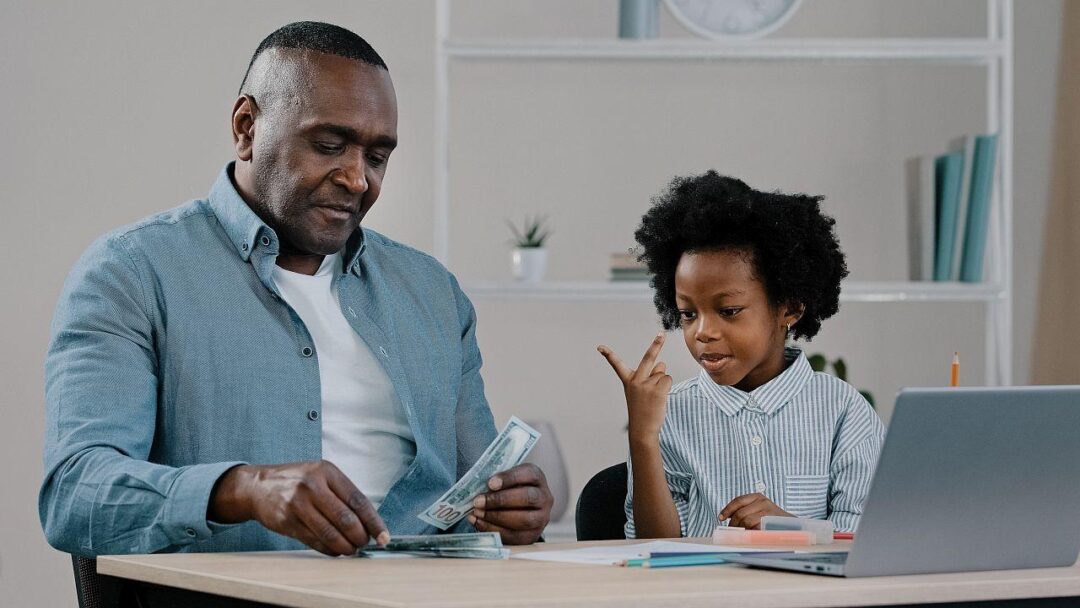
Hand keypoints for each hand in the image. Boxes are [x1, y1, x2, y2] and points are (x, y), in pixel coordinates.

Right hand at [209, 460, 388, 555]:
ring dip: (346, 546)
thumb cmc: (297, 482)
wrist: (258, 486)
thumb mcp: (321, 475)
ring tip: (352, 549)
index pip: (357, 500)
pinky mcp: (287, 521)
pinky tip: (336, 550)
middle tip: (365, 544)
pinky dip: (329, 549)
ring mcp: (298, 504)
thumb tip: (369, 522)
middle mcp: (313, 486)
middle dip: (360, 537)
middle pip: (345, 519)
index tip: (383, 536)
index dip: (373, 522)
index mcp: (327, 472)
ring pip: (330, 533)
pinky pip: (314, 541)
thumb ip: (343, 494)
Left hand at [467, 463, 552, 544]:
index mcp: (537, 478)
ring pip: (524, 520)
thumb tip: (478, 489)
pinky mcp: (532, 536)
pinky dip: (495, 530)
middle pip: (528, 498)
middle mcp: (545, 498)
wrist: (520, 509)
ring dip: (497, 517)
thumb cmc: (509, 489)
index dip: (509, 478)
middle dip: (500, 500)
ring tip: (477, 513)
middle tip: (478, 501)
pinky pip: (515, 536)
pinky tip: (479, 523)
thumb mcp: (506, 479)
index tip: (490, 483)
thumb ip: (497, 481)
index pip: (528, 474)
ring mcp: (541, 519)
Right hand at [598, 332, 672, 440]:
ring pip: (662, 373)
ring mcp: (647, 384)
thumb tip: (662, 364)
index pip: (617, 365)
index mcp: (628, 381)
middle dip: (656, 344)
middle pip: (648, 358)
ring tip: (655, 396)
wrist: (642, 429)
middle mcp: (636, 380)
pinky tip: (660, 398)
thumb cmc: (642, 410)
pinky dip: (667, 387)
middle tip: (661, 333)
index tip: (600, 347)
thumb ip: (650, 376)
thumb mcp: (641, 392)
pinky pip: (667, 380)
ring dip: (661, 382)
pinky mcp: (657, 390)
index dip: (608, 355)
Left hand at [718, 493, 791, 528]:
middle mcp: (763, 502)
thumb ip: (746, 512)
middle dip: (734, 524)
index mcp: (757, 497)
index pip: (738, 501)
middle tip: (733, 531)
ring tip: (744, 534)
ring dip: (742, 530)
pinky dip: (750, 534)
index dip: (727, 509)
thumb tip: (728, 521)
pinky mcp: (771, 522)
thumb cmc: (773, 521)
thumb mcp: (759, 511)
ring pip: (746, 521)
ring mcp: (768, 511)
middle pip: (740, 513)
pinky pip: (755, 529)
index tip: (721, 517)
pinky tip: (751, 536)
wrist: (793, 527)